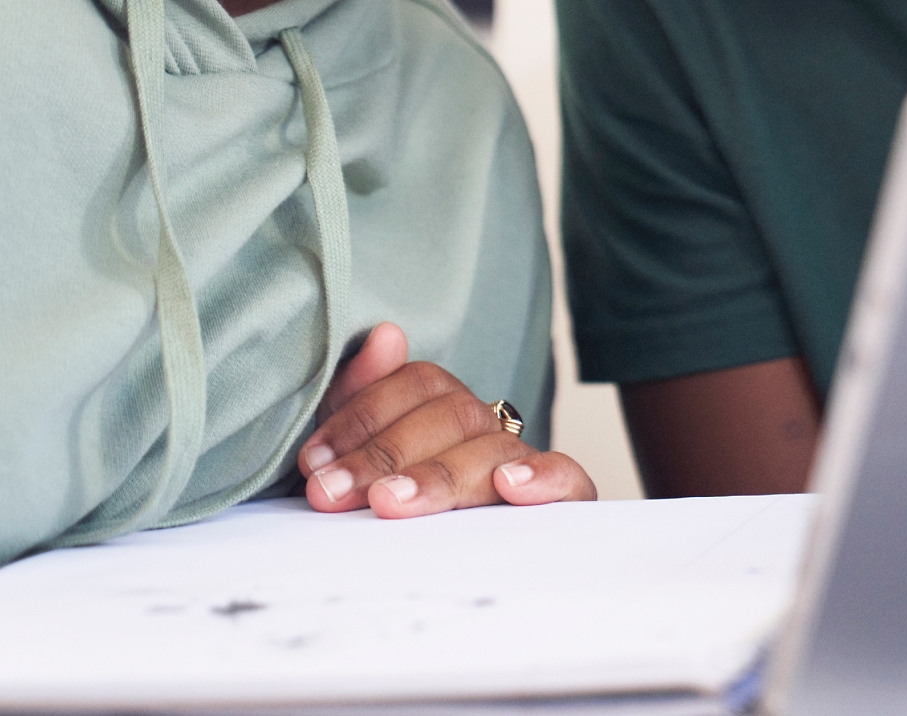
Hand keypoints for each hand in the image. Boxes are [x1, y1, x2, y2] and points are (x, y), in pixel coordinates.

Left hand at [298, 322, 595, 516]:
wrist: (421, 593)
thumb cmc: (377, 516)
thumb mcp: (353, 461)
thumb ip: (359, 398)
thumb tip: (386, 334)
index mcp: (444, 413)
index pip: (422, 384)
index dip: (365, 415)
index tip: (314, 462)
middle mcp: (487, 431)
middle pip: (453, 416)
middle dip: (384, 453)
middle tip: (331, 492)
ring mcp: (523, 467)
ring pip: (495, 450)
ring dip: (438, 476)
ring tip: (389, 503)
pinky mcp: (561, 504)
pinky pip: (570, 480)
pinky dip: (544, 478)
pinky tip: (508, 487)